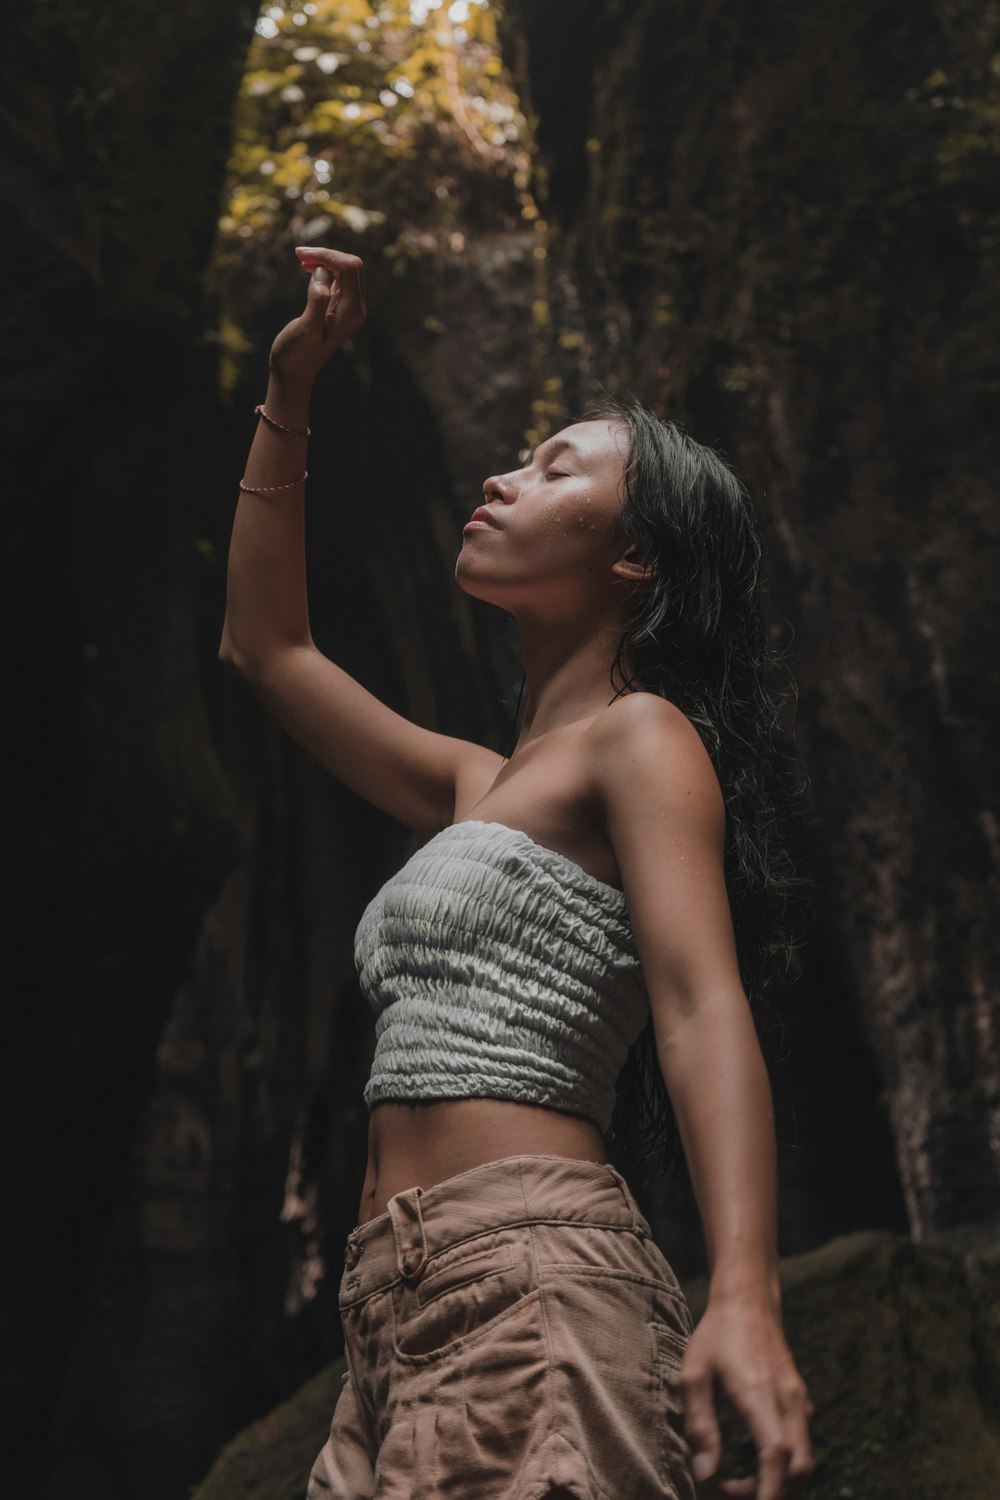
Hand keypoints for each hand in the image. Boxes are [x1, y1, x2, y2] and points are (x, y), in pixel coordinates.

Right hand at [268, 246, 367, 387]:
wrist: (293, 373)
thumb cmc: (297, 354)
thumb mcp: (306, 329)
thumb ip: (317, 300)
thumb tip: (322, 274)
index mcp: (352, 311)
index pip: (349, 267)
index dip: (327, 256)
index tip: (302, 255)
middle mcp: (355, 309)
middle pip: (351, 265)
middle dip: (326, 255)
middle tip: (298, 254)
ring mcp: (347, 308)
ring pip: (344, 270)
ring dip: (324, 259)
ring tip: (301, 258)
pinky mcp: (336, 308)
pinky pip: (337, 279)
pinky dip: (323, 269)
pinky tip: (307, 268)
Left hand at [681, 1295, 812, 1498]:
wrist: (749, 1300)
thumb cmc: (716, 1335)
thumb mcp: (694, 1374)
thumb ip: (699, 1424)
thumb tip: (704, 1473)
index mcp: (759, 1393)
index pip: (776, 1454)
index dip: (768, 1491)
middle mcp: (788, 1400)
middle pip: (800, 1468)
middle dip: (770, 1494)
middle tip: (727, 1493)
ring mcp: (799, 1400)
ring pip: (804, 1460)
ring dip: (777, 1483)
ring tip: (735, 1484)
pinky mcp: (800, 1401)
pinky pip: (802, 1445)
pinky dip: (784, 1466)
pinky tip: (754, 1463)